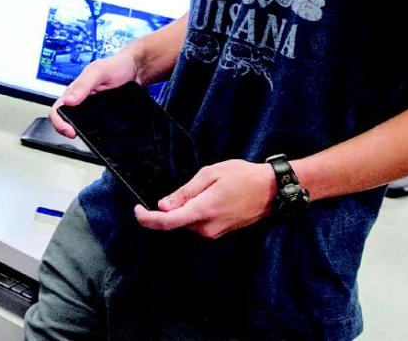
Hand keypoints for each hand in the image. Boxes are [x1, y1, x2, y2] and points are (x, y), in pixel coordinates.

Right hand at [49, 47, 140, 138]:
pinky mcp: (103, 115)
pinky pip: (95, 126)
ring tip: (89, 137)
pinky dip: (96, 133)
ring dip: (82, 132)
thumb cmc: (116, 66)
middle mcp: (81, 101)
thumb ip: (83, 84)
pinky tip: (101, 134)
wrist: (135, 70)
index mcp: (75, 91)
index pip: (57, 109)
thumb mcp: (99, 71)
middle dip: (66, 130)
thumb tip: (68, 101)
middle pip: (65, 119)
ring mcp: (92, 109)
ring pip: (80, 125)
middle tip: (76, 136)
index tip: (69, 131)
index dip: (59, 121)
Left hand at [132, 159, 276, 238]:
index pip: (167, 222)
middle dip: (171, 207)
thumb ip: (185, 192)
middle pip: (176, 221)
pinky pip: (198, 223)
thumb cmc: (241, 176)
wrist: (271, 190)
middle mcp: (207, 227)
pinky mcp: (220, 232)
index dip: (147, 219)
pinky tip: (210, 197)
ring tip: (208, 188)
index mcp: (203, 211)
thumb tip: (162, 206)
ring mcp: (215, 232)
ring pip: (187, 222)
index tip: (136, 209)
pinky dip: (195, 212)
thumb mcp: (210, 174)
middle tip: (189, 186)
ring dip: (186, 208)